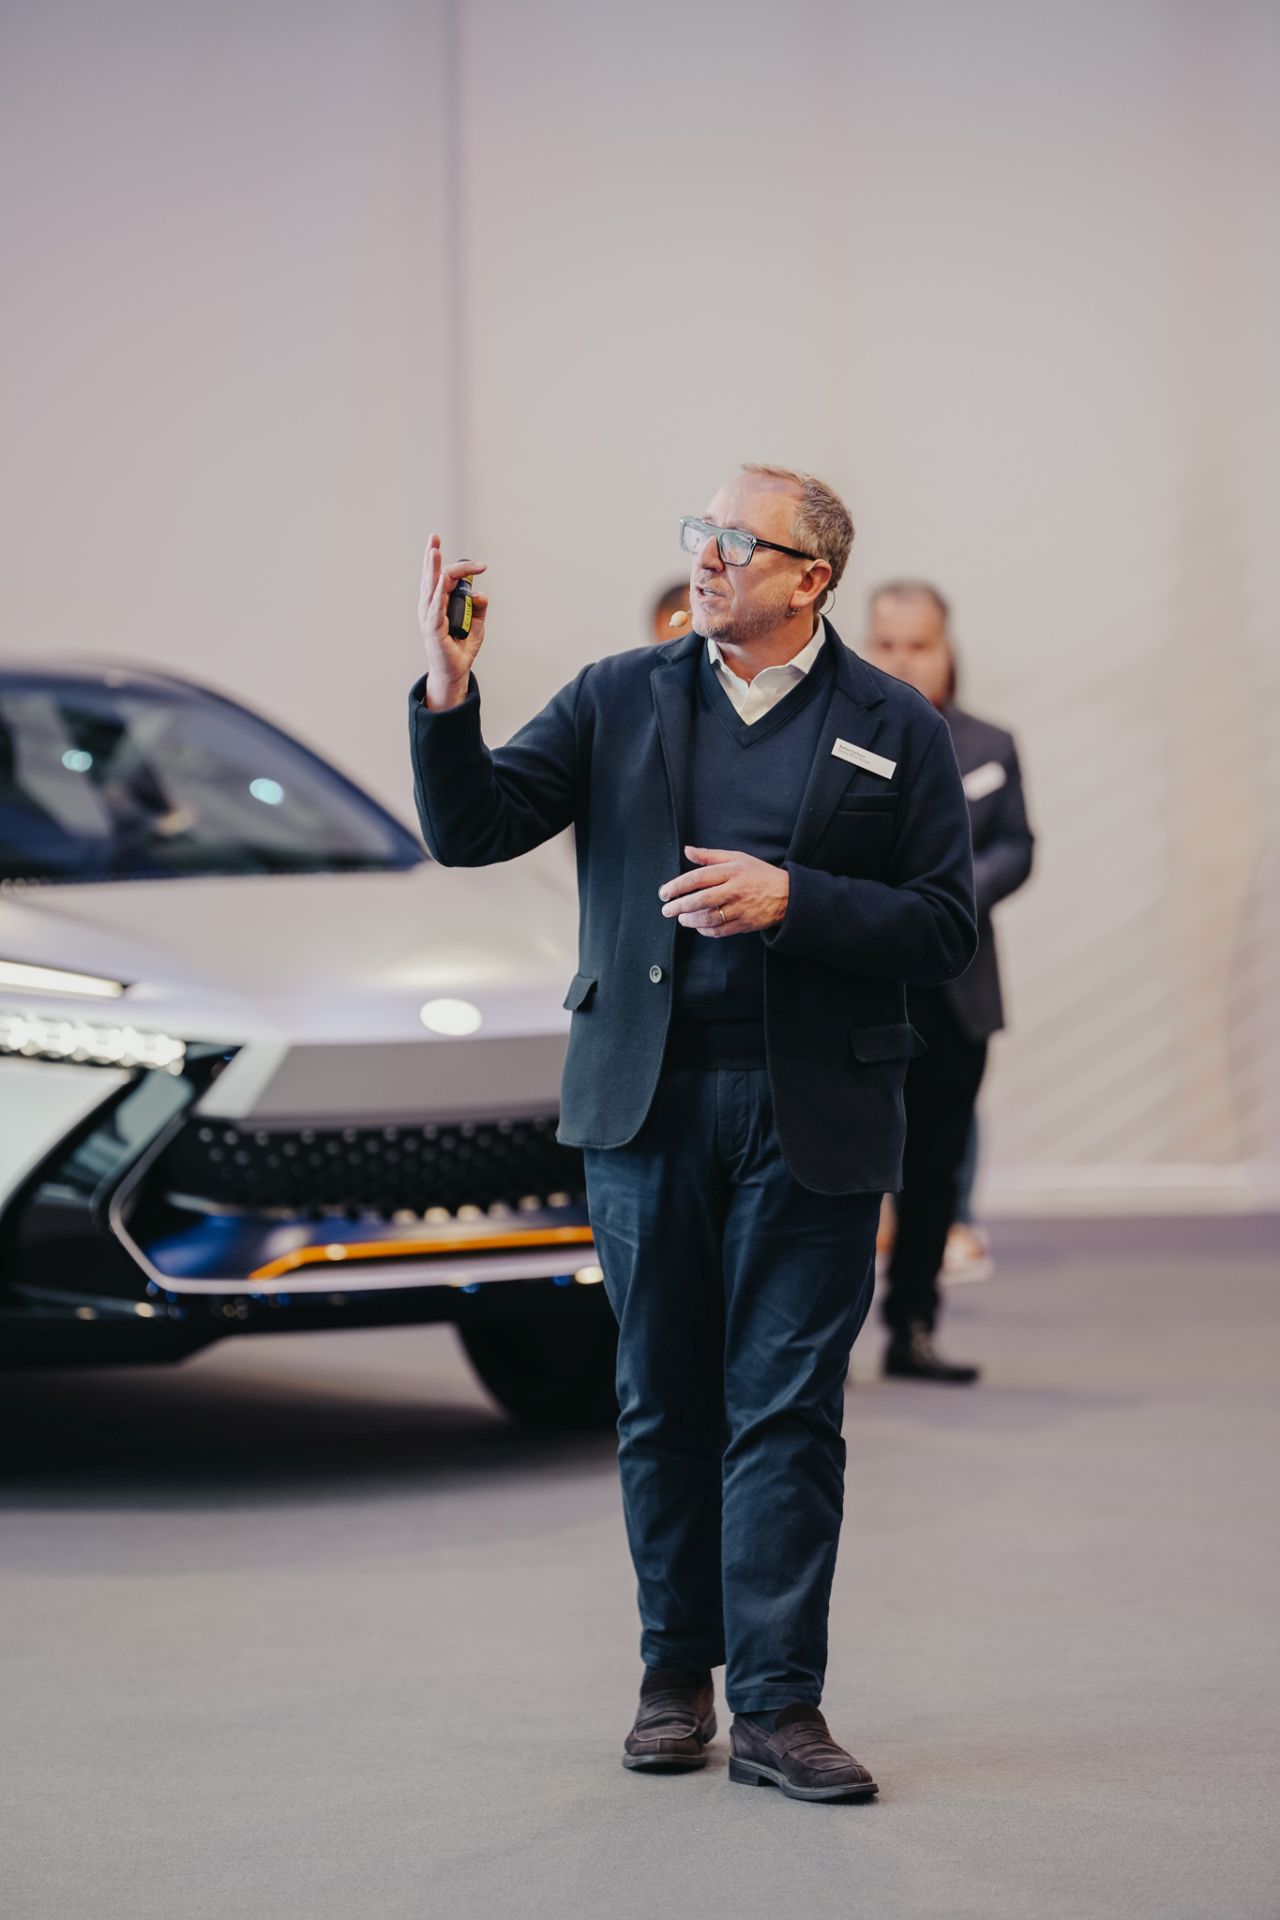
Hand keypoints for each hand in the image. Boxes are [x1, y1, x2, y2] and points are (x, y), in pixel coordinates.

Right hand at [418, 533, 488, 708]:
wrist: (454, 672)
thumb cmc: (461, 648)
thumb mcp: (477, 624)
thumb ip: (480, 607)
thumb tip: (481, 593)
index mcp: (438, 603)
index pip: (444, 578)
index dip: (460, 567)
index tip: (482, 566)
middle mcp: (429, 606)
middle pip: (431, 576)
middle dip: (431, 555)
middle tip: (434, 537)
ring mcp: (429, 617)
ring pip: (430, 587)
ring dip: (432, 568)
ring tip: (433, 551)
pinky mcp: (433, 629)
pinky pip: (435, 608)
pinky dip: (438, 594)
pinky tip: (439, 582)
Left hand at [658, 845, 789, 936]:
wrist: (787, 895)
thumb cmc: (759, 874)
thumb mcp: (737, 858)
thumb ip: (710, 856)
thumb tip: (687, 850)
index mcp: (732, 871)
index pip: (699, 878)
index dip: (678, 886)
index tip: (664, 892)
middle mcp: (735, 890)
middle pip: (701, 899)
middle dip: (680, 906)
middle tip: (666, 910)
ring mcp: (740, 909)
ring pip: (709, 918)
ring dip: (690, 920)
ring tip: (681, 918)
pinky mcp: (744, 924)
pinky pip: (719, 930)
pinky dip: (705, 930)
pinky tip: (697, 926)